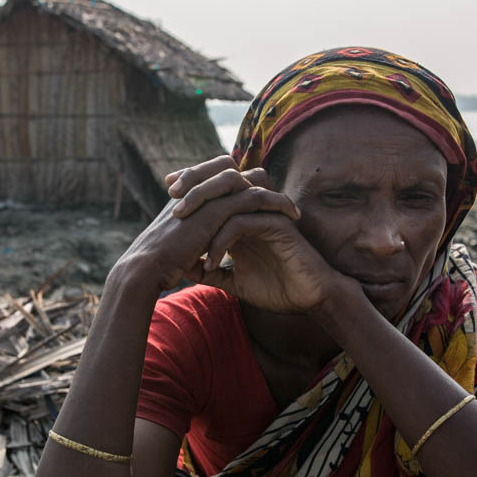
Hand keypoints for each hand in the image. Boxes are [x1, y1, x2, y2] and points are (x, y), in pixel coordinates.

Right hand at [112, 156, 300, 293]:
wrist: (145, 269)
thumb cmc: (159, 265)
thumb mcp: (177, 246)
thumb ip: (192, 241)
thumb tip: (200, 256)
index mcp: (184, 196)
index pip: (215, 175)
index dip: (238, 184)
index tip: (259, 203)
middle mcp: (193, 190)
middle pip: (229, 168)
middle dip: (257, 180)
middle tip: (278, 200)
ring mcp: (203, 197)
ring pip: (245, 179)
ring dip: (271, 193)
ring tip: (292, 210)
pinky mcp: (213, 209)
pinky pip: (251, 197)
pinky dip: (273, 204)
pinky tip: (289, 217)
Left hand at [168, 165, 351, 314]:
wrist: (309, 299)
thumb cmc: (276, 288)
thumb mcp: (233, 281)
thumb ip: (211, 271)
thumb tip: (182, 268)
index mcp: (245, 213)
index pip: (217, 186)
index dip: (193, 185)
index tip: (167, 196)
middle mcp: (256, 208)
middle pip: (223, 178)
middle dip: (195, 185)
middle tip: (172, 205)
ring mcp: (268, 214)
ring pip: (233, 193)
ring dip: (205, 206)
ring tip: (184, 225)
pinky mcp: (278, 225)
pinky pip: (243, 222)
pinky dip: (222, 240)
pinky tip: (211, 262)